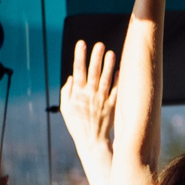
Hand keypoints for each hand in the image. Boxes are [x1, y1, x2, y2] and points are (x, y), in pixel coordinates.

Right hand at [61, 37, 115, 161]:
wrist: (92, 142)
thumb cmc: (77, 125)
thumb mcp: (65, 109)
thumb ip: (66, 92)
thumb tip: (71, 77)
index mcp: (78, 94)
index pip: (78, 71)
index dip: (79, 56)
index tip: (81, 43)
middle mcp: (90, 95)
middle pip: (94, 73)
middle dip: (96, 58)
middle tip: (99, 44)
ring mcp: (102, 100)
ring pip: (106, 80)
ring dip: (108, 66)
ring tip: (111, 53)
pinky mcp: (112, 106)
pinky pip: (116, 92)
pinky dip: (117, 81)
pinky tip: (119, 70)